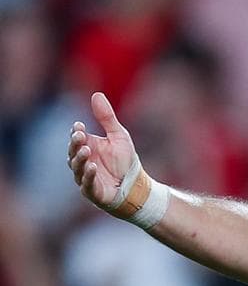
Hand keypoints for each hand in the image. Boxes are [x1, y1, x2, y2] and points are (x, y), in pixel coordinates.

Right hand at [67, 92, 137, 209]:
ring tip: (87, 150)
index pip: (77, 138)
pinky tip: (93, 167)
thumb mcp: (118, 135)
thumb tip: (96, 94)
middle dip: (75, 144)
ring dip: (80, 159)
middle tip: (80, 136)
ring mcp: (85, 177)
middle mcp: (83, 162)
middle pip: (73, 152)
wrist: (136, 186)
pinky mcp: (93, 192)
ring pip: (77, 168)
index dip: (76, 132)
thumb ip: (106, 117)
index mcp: (87, 147)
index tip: (79, 126)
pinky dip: (88, 176)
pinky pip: (87, 184)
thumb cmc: (125, 161)